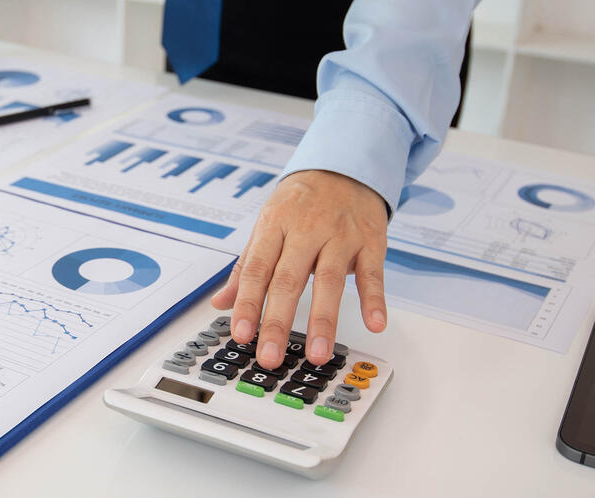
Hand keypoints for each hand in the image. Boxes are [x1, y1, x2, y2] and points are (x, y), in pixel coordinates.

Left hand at [211, 170, 388, 368]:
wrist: (344, 167)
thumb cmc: (300, 202)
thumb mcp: (268, 226)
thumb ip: (246, 268)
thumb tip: (221, 303)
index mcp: (275, 226)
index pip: (257, 270)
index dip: (248, 304)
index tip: (241, 333)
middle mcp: (306, 230)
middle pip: (289, 280)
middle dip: (279, 321)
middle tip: (270, 356)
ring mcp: (340, 236)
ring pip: (330, 280)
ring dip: (324, 320)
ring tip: (318, 354)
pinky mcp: (370, 241)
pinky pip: (374, 273)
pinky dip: (375, 299)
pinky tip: (375, 323)